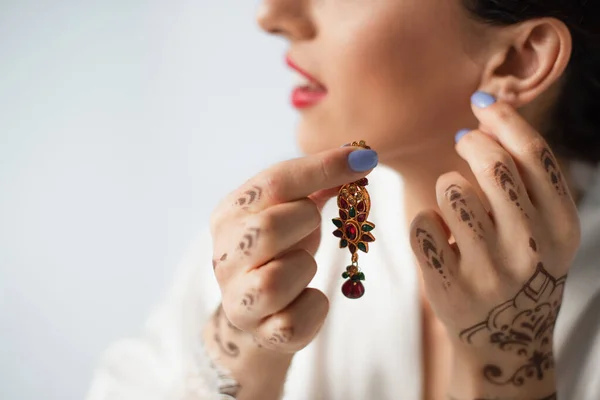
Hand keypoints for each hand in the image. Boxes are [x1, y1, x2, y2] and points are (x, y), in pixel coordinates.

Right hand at [209, 146, 377, 352]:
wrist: (260, 307)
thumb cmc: (280, 248)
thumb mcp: (291, 209)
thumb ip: (316, 183)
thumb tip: (359, 156)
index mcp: (229, 214)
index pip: (273, 183)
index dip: (323, 168)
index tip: (364, 159)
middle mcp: (224, 255)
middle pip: (268, 228)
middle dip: (304, 223)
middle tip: (312, 225)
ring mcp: (238, 297)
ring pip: (275, 280)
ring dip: (304, 268)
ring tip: (302, 266)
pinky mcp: (260, 331)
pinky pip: (295, 320)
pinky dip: (313, 306)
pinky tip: (308, 296)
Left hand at [409, 93, 579, 398]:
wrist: (503, 342)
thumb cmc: (520, 268)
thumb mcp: (545, 231)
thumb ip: (528, 179)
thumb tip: (490, 111)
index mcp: (561, 228)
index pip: (533, 155)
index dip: (504, 120)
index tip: (481, 105)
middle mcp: (529, 248)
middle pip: (492, 165)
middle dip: (471, 142)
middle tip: (462, 141)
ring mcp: (488, 270)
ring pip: (452, 189)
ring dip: (448, 185)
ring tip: (455, 201)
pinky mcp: (448, 285)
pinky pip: (422, 223)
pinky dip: (425, 220)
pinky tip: (439, 235)